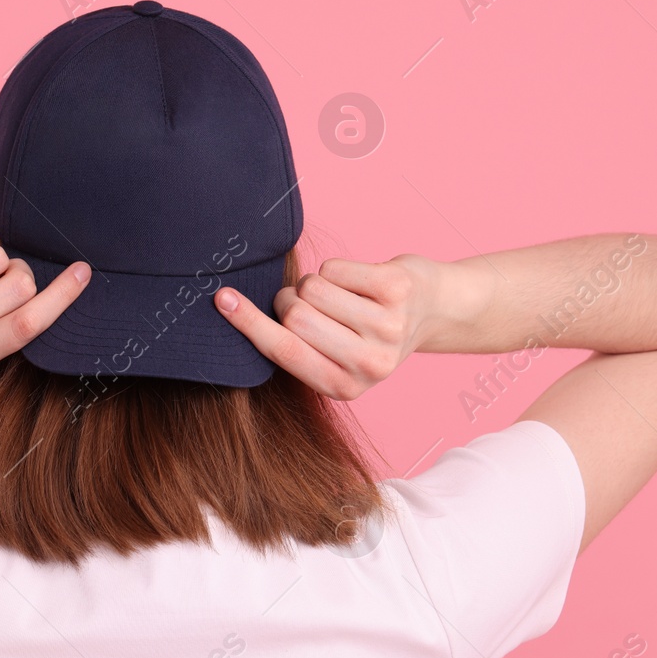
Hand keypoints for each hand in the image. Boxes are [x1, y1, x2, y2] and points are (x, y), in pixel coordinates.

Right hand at [214, 254, 435, 399]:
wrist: (434, 310)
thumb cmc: (368, 331)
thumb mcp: (336, 357)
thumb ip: (296, 345)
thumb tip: (235, 308)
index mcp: (343, 388)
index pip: (284, 352)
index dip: (249, 323)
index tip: (222, 299)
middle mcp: (368, 365)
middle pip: (294, 314)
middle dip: (291, 300)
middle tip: (315, 305)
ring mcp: (386, 328)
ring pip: (311, 288)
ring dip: (316, 284)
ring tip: (341, 296)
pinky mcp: (397, 291)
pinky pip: (334, 268)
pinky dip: (338, 269)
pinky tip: (362, 284)